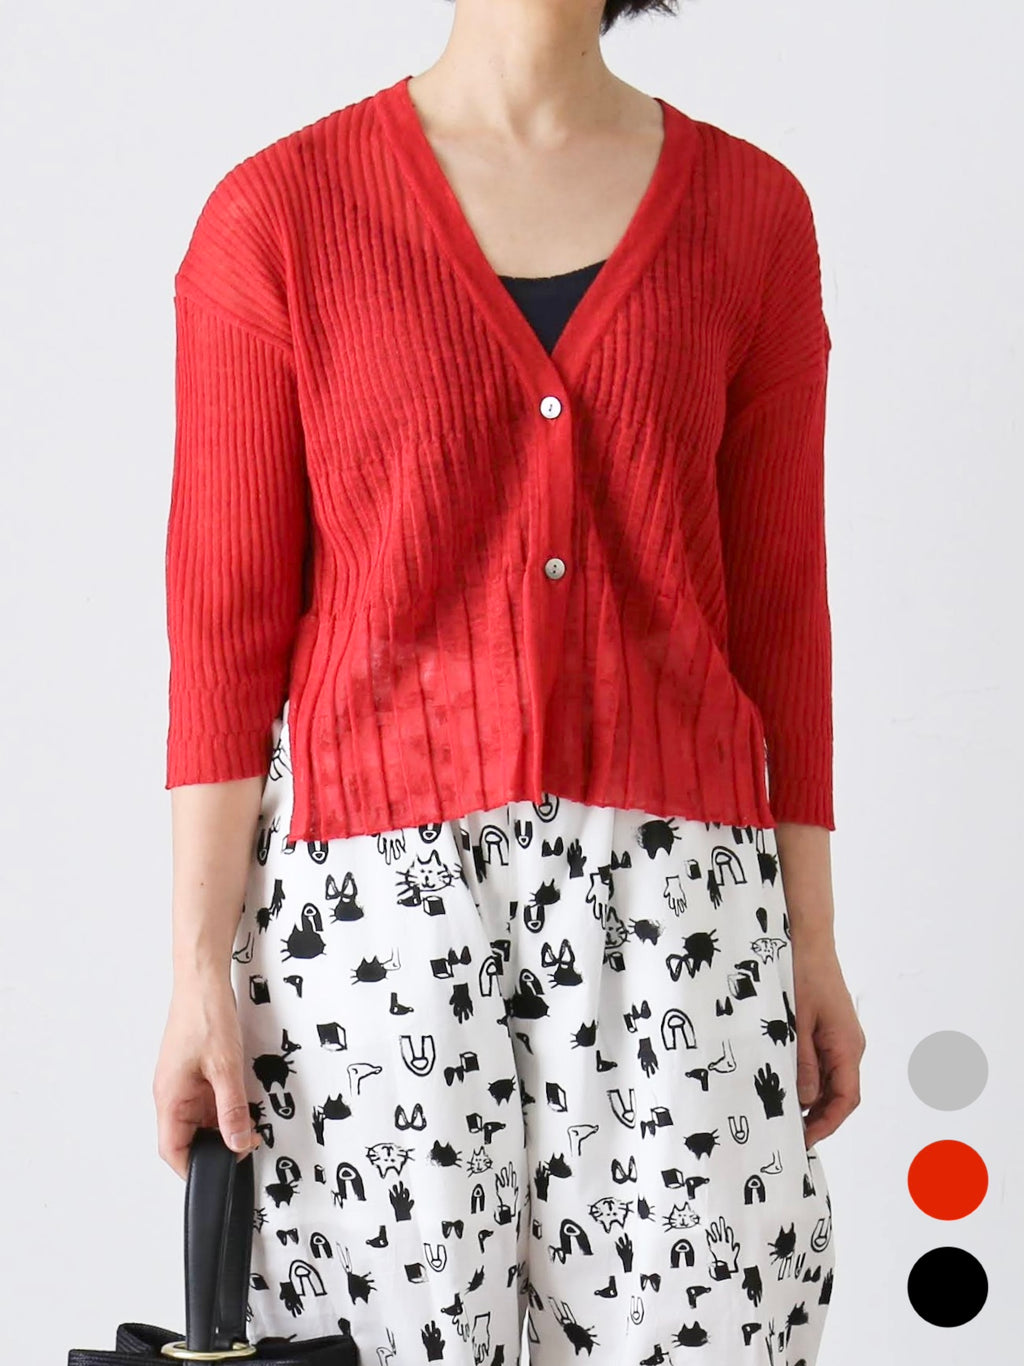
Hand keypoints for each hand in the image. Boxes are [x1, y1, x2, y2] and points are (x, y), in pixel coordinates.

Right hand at [152, 972, 259, 1178]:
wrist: (203, 979)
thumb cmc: (204, 1015)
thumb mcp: (225, 1068)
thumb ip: (231, 1110)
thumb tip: (237, 1143)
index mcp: (169, 1097)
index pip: (172, 1150)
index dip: (193, 1168)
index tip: (219, 1175)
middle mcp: (171, 1093)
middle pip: (188, 1136)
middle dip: (216, 1145)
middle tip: (246, 1142)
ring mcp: (182, 1081)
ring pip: (200, 1117)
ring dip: (223, 1123)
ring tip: (249, 1120)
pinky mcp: (194, 1070)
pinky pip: (207, 1098)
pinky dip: (225, 1104)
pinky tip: (243, 1098)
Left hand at [791, 940, 865, 1145]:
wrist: (805, 937)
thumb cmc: (801, 973)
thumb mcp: (795, 1021)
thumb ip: (802, 1061)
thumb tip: (805, 1100)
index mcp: (847, 1046)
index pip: (846, 1098)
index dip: (826, 1123)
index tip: (803, 1139)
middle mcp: (848, 1045)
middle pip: (838, 1093)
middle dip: (816, 1115)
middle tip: (785, 1131)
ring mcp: (839, 1036)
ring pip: (828, 1078)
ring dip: (809, 1096)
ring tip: (780, 1111)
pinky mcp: (827, 1027)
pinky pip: (821, 1061)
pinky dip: (805, 1075)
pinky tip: (782, 1080)